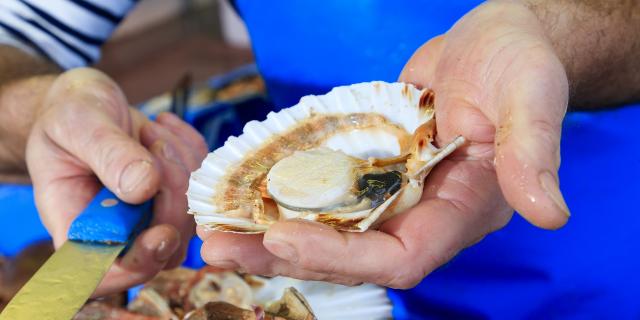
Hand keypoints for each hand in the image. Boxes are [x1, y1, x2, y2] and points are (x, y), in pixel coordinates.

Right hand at [25, 68, 207, 294]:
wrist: (86, 101)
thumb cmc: (69, 114)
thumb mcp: (76, 123)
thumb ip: (107, 154)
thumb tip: (143, 187)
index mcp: (78, 228)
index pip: (107, 275)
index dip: (139, 265)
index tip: (161, 233)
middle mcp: (118, 232)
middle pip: (164, 245)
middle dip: (171, 193)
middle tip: (153, 141)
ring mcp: (152, 217)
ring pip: (190, 216)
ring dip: (183, 166)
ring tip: (152, 129)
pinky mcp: (177, 196)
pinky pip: (204, 185)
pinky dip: (193, 151)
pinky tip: (166, 126)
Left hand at [198, 1, 569, 286]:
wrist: (496, 40)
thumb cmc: (521, 64)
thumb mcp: (530, 99)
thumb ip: (533, 155)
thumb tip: (548, 214)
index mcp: (464, 210)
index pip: (400, 255)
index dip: (344, 256)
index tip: (284, 236)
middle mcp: (424, 212)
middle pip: (351, 255)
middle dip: (286, 255)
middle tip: (219, 250)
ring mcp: (394, 193)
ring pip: (329, 231)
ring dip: (271, 236)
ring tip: (213, 234)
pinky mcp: (371, 170)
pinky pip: (325, 194)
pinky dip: (284, 198)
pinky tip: (240, 196)